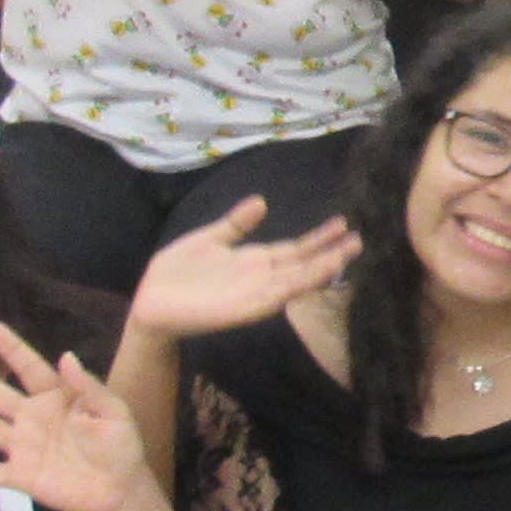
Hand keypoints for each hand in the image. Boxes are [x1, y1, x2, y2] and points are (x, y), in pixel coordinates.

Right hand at [0, 325, 157, 510]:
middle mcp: (32, 418)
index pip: (30, 368)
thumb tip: (67, 356)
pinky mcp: (21, 476)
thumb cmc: (119, 446)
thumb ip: (89, 387)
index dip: (12, 349)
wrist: (119, 490)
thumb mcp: (113, 412)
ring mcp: (23, 447)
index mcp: (56, 398)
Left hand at [123, 196, 362, 343]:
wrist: (149, 304)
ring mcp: (254, 294)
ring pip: (295, 281)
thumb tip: (262, 202)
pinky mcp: (243, 308)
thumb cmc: (175, 273)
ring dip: (320, 270)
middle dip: (331, 253)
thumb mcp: (208, 239)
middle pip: (303, 264)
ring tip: (346, 255)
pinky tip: (312, 277)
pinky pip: (275, 296)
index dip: (318, 237)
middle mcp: (261, 278)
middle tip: (361, 239)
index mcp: (254, 261)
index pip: (295, 249)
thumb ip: (236, 225)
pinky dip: (296, 287)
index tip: (344, 223)